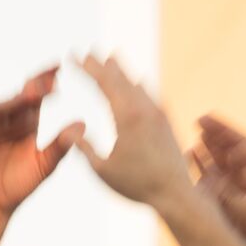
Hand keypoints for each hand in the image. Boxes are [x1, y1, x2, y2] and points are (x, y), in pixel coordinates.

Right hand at [0, 68, 84, 225]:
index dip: (45, 83)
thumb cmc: (16, 187)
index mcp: (25, 124)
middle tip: (48, 81)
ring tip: (32, 93)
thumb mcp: (43, 166)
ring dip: (15, 101)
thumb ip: (60, 146)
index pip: (35, 99)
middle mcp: (5, 121)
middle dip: (33, 90)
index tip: (59, 68)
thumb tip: (83, 123)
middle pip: (19, 100)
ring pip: (0, 109)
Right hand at [75, 55, 194, 206]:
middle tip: (89, 51)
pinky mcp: (167, 123)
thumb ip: (84, 147)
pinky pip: (151, 97)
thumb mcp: (102, 169)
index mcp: (126, 116)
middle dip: (103, 64)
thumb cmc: (136, 185)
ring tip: (113, 58)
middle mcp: (145, 109)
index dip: (87, 68)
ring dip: (123, 71)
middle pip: (121, 78)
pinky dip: (141, 87)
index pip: (104, 82)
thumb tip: (69, 130)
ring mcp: (158, 114)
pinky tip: (139, 83)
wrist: (175, 194)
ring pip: (137, 85)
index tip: (74, 56)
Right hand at [196, 116, 245, 245]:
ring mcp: (245, 194)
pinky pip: (218, 190)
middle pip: (230, 153)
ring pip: (222, 171)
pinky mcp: (237, 210)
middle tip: (195, 126)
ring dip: (207, 159)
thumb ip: (224, 194)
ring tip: (190, 147)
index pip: (240, 144)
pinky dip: (205, 181)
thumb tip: (201, 179)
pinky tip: (193, 173)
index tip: (203, 118)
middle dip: (213, 140)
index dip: (221, 130)